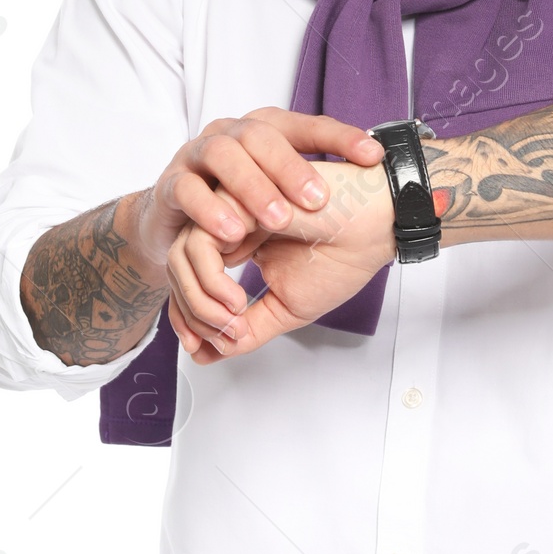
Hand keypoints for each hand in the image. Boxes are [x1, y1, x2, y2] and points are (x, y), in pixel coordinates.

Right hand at [132, 110, 383, 280]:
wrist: (174, 218)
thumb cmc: (238, 201)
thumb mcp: (279, 191)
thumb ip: (318, 182)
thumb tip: (378, 178)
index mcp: (265, 130)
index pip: (306, 126)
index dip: (341, 137)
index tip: (374, 157)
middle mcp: (231, 133)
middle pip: (260, 134)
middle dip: (291, 166)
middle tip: (319, 200)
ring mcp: (197, 154)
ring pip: (222, 153)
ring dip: (251, 187)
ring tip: (278, 221)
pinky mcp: (172, 184)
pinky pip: (187, 189)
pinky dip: (210, 210)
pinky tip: (233, 234)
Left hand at [165, 159, 394, 361]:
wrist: (374, 229)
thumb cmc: (341, 259)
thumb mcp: (285, 308)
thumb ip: (246, 329)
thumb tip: (204, 354)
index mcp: (238, 242)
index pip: (191, 280)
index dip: (189, 318)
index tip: (202, 347)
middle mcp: (228, 223)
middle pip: (178, 270)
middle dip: (193, 315)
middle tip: (225, 339)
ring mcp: (229, 210)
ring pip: (180, 258)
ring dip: (201, 302)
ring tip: (235, 321)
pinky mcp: (235, 199)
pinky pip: (199, 246)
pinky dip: (211, 283)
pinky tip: (238, 301)